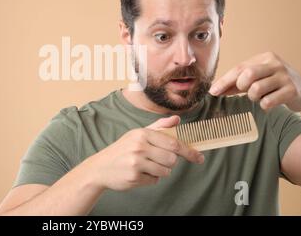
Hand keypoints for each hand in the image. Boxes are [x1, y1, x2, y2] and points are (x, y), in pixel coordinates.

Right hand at [87, 116, 204, 190]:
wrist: (100, 167)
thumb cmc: (122, 150)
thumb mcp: (138, 134)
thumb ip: (159, 127)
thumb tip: (177, 119)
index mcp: (142, 134)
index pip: (173, 143)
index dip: (189, 151)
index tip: (199, 157)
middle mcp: (139, 147)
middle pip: (172, 159)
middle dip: (169, 162)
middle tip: (157, 160)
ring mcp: (136, 162)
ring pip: (165, 171)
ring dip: (160, 171)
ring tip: (146, 166)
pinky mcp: (134, 177)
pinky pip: (155, 181)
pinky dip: (150, 179)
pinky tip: (139, 173)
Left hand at [209, 51, 300, 111]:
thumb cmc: (276, 84)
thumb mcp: (257, 79)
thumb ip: (237, 84)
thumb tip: (215, 90)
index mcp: (264, 58)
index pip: (239, 68)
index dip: (224, 81)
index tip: (212, 92)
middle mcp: (274, 64)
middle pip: (247, 74)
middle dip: (241, 86)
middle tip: (246, 91)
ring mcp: (284, 76)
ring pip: (256, 89)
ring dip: (254, 97)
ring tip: (261, 96)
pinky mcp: (292, 90)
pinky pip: (268, 101)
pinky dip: (265, 105)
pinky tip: (270, 102)